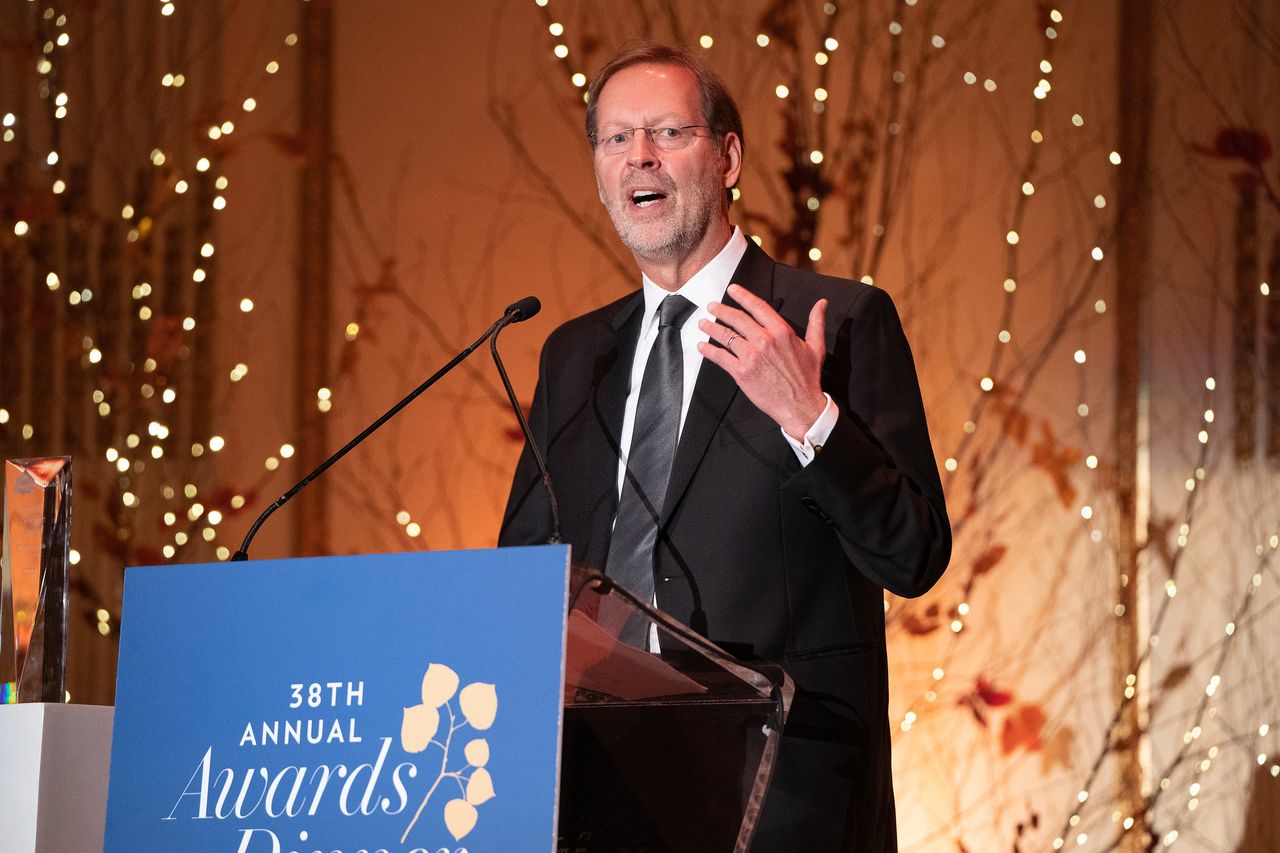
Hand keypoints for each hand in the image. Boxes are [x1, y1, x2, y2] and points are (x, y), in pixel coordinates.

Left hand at [697, 283, 827, 440]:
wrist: (800, 406)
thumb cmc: (808, 378)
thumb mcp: (816, 347)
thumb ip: (816, 322)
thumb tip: (822, 303)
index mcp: (781, 331)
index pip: (758, 307)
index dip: (742, 296)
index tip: (732, 290)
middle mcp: (764, 341)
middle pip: (737, 319)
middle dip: (721, 310)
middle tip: (711, 306)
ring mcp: (751, 357)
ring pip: (726, 336)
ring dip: (711, 328)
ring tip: (703, 323)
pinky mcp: (742, 373)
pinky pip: (721, 357)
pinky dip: (709, 351)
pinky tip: (702, 346)